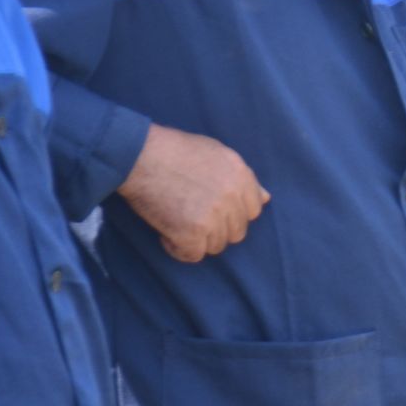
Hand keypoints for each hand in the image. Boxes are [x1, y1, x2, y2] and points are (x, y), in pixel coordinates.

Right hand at [118, 123, 269, 262]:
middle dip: (216, 229)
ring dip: (197, 239)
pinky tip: (167, 233)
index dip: (232, 214)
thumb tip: (266, 198)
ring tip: (177, 221)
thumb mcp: (217, 153)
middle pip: (236, 232)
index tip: (212, 209)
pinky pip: (193, 255)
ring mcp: (214, 216)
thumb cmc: (174, 150)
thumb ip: (243, 177)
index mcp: (242, 177)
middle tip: (190, 215)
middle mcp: (233, 198)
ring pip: (216, 246)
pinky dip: (177, 249)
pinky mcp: (191, 233)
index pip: (253, 211)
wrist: (138, 155)